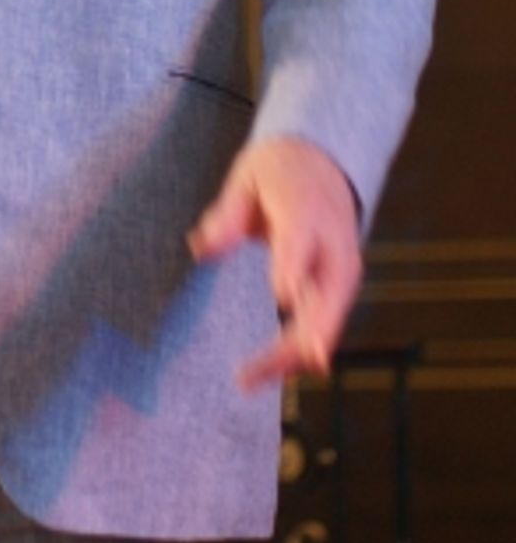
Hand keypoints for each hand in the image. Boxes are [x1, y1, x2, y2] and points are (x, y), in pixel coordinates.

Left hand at [188, 135, 362, 389]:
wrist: (324, 163)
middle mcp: (332, 245)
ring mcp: (342, 269)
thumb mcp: (248, 175)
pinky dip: (298, 351)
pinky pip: (323, 324)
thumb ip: (228, 213)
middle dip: (303, 336)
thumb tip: (201, 247)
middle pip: (326, 296)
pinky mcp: (340, 287)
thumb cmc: (280, 170)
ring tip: (247, 380)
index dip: (293, 269)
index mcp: (305, 210)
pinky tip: (269, 372)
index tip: (282, 298)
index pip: (301, 242)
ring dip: (291, 355)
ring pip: (326, 321)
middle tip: (268, 367)